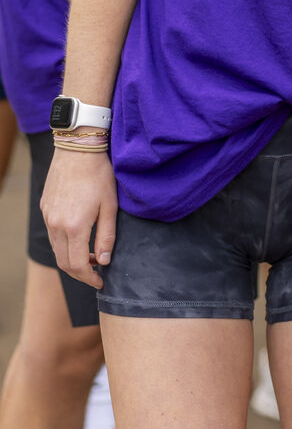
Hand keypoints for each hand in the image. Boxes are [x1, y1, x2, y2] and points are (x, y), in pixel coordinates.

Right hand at [41, 147, 117, 289]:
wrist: (78, 148)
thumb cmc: (99, 175)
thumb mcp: (110, 206)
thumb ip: (106, 236)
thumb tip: (104, 260)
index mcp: (74, 226)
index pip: (77, 265)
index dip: (89, 278)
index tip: (101, 280)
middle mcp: (56, 224)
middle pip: (63, 262)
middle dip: (79, 272)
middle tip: (96, 272)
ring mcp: (48, 216)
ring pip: (56, 248)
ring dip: (71, 258)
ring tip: (89, 255)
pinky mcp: (45, 207)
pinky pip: (52, 233)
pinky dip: (64, 243)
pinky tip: (78, 236)